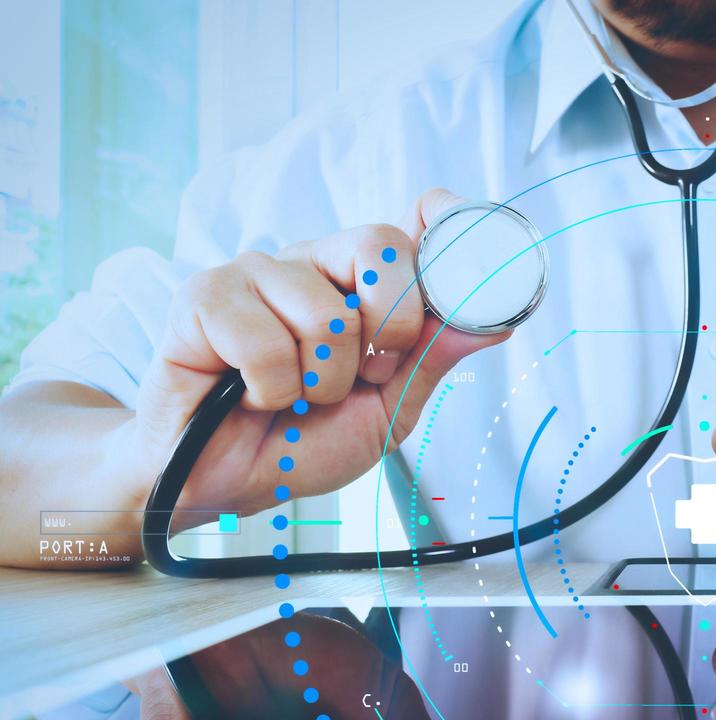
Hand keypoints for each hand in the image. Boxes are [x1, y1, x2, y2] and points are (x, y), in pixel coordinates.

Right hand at [128, 189, 506, 522]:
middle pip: (379, 246)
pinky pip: (264, 343)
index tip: (475, 256)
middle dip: (390, 329)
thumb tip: (496, 323)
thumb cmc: (304, 439)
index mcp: (359, 282)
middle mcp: (312, 263)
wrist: (226, 482)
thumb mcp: (389, 410)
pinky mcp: (202, 296)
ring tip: (294, 395)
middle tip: (364, 376)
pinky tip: (248, 393)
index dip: (447, 224)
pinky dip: (269, 390)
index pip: (411, 224)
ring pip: (325, 314)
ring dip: (321, 382)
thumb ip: (433, 360)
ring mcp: (255, 272)